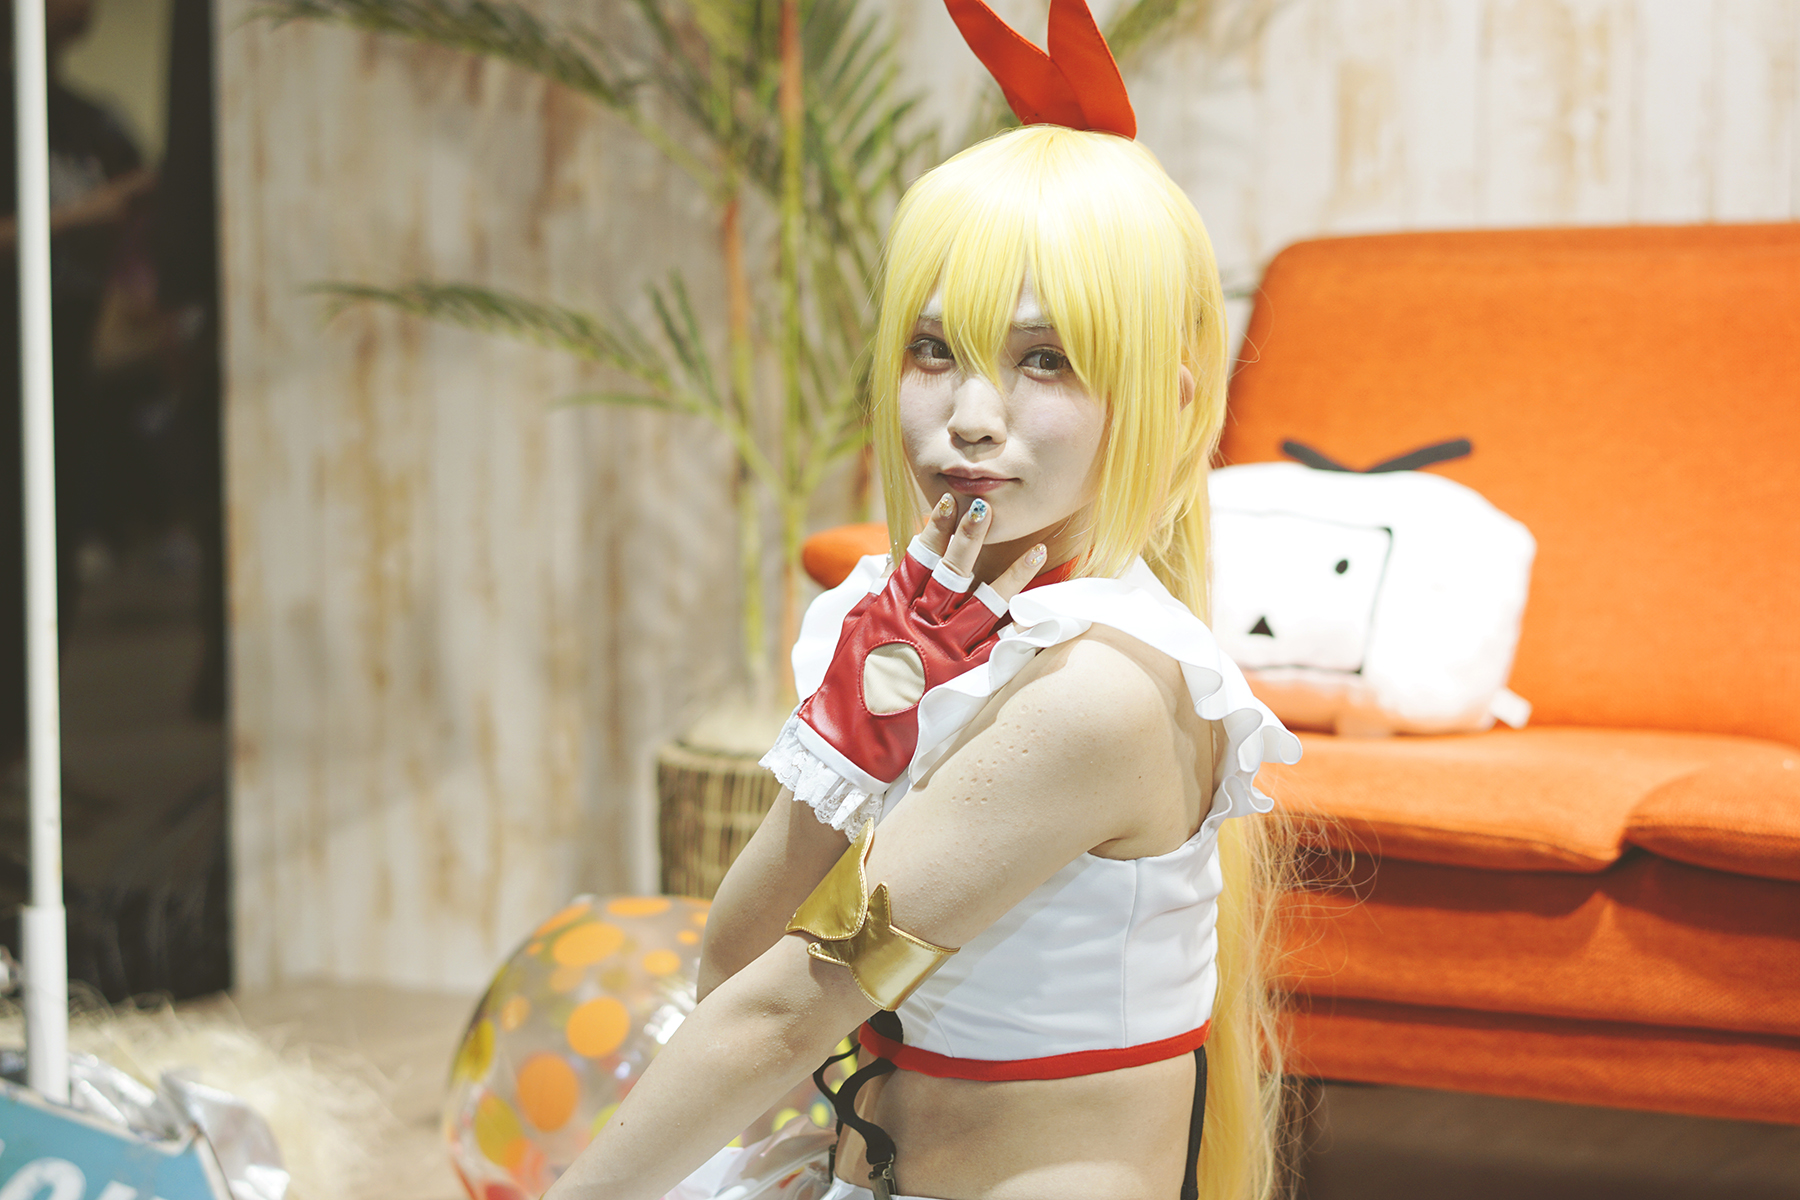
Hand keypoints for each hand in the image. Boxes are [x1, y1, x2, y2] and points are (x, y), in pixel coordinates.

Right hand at [796, 494, 1045, 789]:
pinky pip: (996, 651)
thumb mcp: (853, 633)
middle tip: (986, 508)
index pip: (917, 558)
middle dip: (969, 536)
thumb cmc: (844, 687)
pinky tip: (1040, 614)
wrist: (847, 742)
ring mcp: (941, 652)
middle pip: (952, 572)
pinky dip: (1019, 632)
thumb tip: (888, 562)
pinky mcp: (958, 681)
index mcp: (889, 609)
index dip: (935, 529)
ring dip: (1013, 576)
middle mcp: (918, 624)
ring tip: (1038, 551)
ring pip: (984, 605)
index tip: (950, 502)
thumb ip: (876, 597)